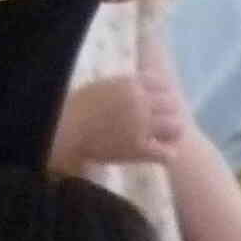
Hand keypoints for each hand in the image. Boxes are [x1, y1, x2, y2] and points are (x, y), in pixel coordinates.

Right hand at [52, 74, 177, 170]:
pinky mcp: (139, 149)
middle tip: (162, 123)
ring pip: (176, 126)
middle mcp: (141, 102)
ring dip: (172, 133)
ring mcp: (142, 126)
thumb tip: (141, 86)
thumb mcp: (103, 86)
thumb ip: (125, 85)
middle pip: (172, 104)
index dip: (162, 94)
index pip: (163, 84)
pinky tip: (162, 156)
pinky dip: (168, 155)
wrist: (65, 129)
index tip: (158, 103)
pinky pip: (167, 153)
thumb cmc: (77, 107)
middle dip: (168, 113)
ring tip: (165, 139)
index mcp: (131, 84)